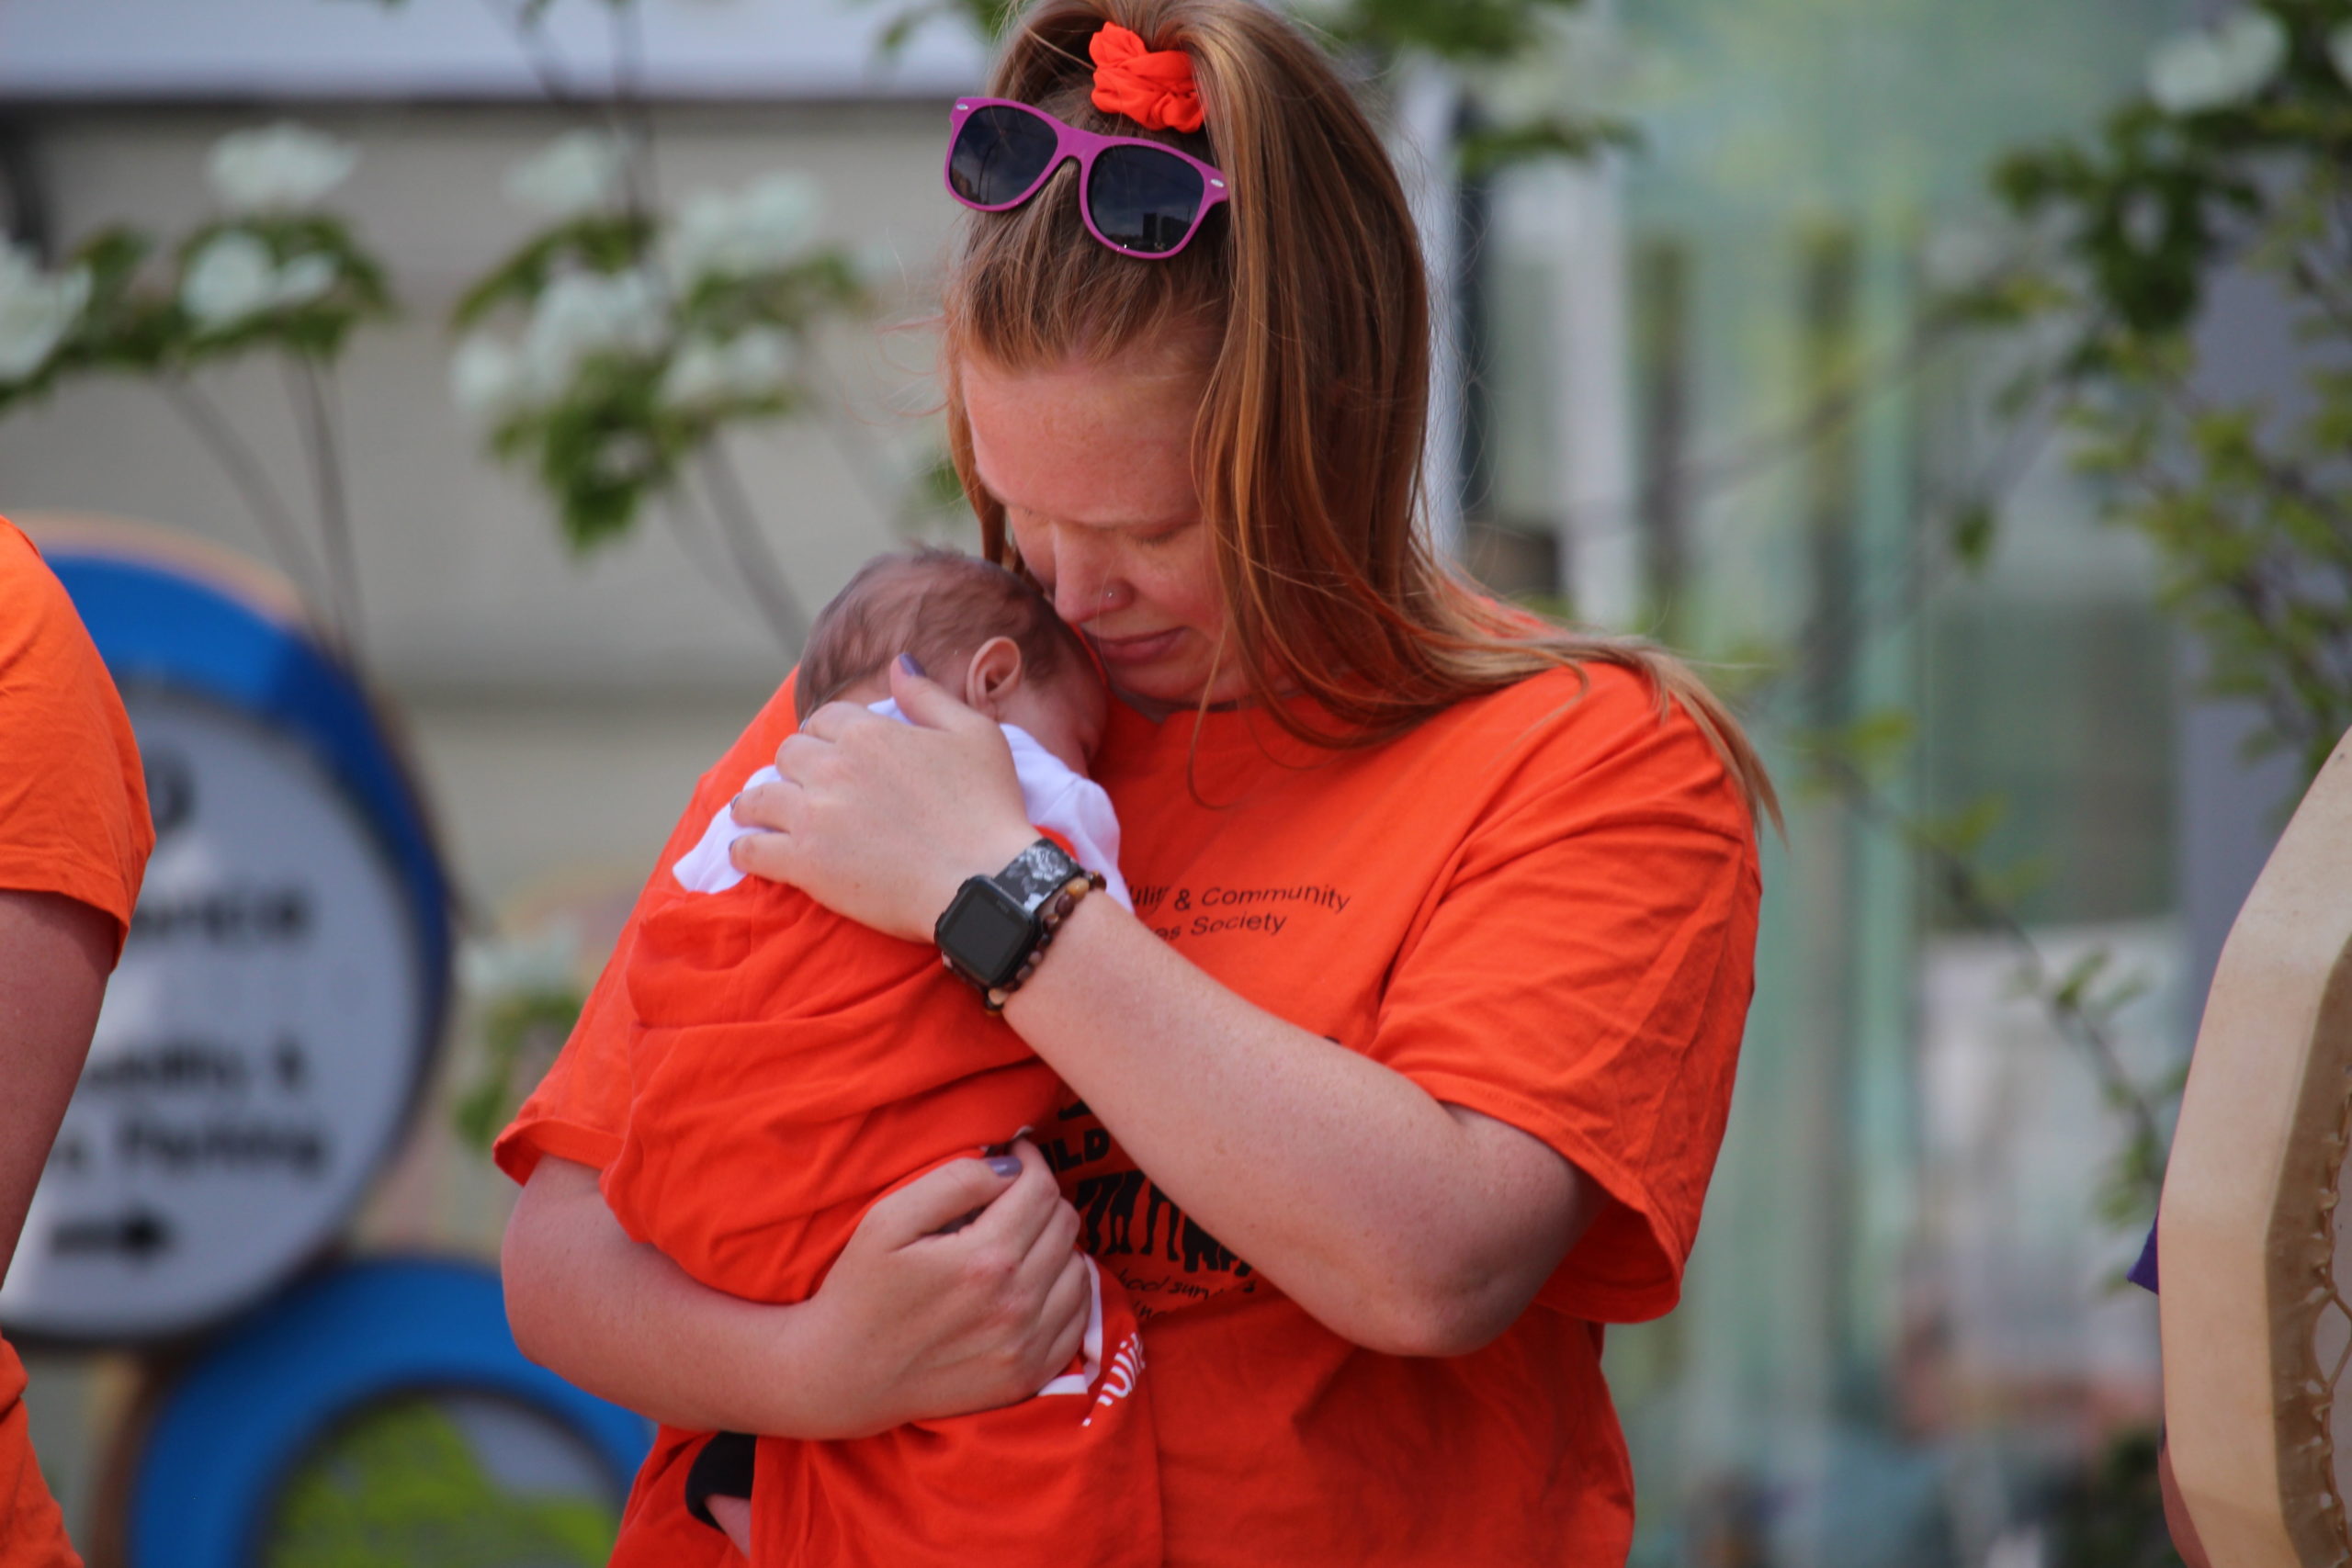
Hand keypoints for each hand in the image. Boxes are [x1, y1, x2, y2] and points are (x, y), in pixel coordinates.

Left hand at [729, 658, 1038, 940]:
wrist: (984, 881)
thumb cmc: (988, 807)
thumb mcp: (975, 734)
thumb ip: (929, 695)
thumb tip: (898, 662)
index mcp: (869, 733)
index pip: (824, 718)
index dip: (827, 733)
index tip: (832, 751)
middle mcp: (832, 767)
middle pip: (789, 754)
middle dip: (796, 766)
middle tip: (804, 786)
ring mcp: (813, 815)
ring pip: (759, 797)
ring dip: (757, 803)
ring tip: (756, 814)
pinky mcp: (805, 863)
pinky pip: (752, 849)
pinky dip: (745, 849)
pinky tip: (748, 851)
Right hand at [805, 1138, 1093, 1429]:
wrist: (843, 1377)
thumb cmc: (860, 1290)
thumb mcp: (888, 1219)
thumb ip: (955, 1182)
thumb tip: (1010, 1167)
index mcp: (984, 1259)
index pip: (1041, 1189)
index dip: (1031, 1162)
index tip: (1016, 1156)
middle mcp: (1016, 1303)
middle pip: (1065, 1224)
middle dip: (1044, 1198)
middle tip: (1014, 1196)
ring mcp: (1026, 1345)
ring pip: (1078, 1268)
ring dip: (1058, 1244)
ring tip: (1023, 1239)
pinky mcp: (1029, 1376)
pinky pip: (1080, 1318)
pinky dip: (1068, 1290)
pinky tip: (1037, 1281)